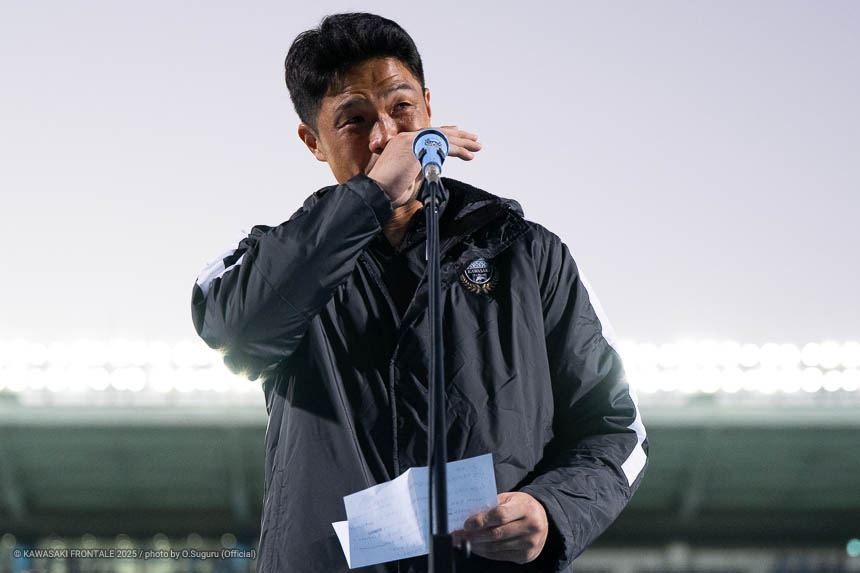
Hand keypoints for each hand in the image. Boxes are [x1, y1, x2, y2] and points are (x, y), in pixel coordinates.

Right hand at [367, 126, 481, 207]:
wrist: (377, 192)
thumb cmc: (389, 190)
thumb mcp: (409, 176)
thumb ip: (421, 167)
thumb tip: (434, 166)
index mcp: (402, 143)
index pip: (427, 133)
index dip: (444, 132)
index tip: (457, 132)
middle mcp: (406, 138)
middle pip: (438, 132)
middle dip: (459, 136)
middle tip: (474, 139)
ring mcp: (411, 141)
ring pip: (443, 137)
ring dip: (463, 143)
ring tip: (477, 147)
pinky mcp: (417, 148)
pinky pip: (443, 146)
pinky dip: (458, 150)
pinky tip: (468, 155)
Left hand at [451, 491, 548, 564]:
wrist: (543, 519)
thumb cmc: (521, 506)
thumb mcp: (509, 499)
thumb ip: (492, 506)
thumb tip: (470, 519)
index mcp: (526, 508)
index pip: (500, 516)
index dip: (481, 521)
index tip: (466, 524)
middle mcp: (531, 527)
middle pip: (496, 534)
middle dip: (474, 536)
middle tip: (460, 535)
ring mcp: (530, 543)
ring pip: (496, 547)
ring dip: (477, 546)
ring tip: (465, 541)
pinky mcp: (526, 556)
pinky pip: (501, 556)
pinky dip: (486, 552)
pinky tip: (478, 547)